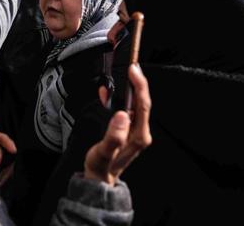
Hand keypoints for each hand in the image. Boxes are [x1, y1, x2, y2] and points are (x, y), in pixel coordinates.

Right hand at [83, 64, 151, 185]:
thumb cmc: (101, 168)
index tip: (134, 70)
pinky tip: (108, 92)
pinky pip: (126, 108)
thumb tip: (121, 116)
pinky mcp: (127, 129)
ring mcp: (134, 130)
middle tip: (130, 64)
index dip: (140, 85)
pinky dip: (119, 97)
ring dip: (127, 88)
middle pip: (142, 101)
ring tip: (120, 73)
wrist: (99, 180)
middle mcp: (140, 132)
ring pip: (134, 103)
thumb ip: (113, 137)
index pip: (143, 105)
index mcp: (139, 136)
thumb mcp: (104, 154)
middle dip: (137, 81)